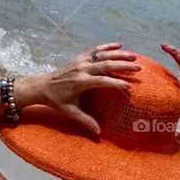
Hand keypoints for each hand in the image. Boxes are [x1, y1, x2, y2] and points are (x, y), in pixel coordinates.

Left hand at [20, 43, 136, 134]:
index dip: (116, 83)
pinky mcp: (79, 58)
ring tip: (134, 56)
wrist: (42, 86)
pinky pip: (95, 50)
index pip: (102, 81)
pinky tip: (119, 45)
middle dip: (123, 65)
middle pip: (106, 64)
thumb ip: (86, 121)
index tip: (129, 86)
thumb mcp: (70, 112)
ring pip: (103, 55)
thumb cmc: (56, 101)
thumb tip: (99, 134)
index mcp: (80, 82)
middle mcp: (82, 69)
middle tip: (138, 68)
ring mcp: (81, 61)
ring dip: (119, 54)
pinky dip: (107, 46)